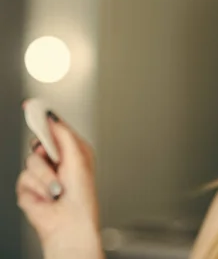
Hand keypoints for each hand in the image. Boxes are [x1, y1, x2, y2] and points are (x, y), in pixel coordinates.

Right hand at [16, 107, 102, 257]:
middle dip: (45, 151)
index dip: (44, 118)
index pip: (56, 129)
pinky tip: (48, 196)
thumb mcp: (78, 158)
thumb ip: (64, 136)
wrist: (69, 222)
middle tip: (55, 161)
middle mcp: (57, 160)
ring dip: (45, 176)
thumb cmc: (82, 196)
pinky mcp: (29, 187)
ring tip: (57, 187)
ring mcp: (42, 173)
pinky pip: (24, 178)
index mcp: (73, 151)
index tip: (33, 106)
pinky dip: (37, 188)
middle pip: (38, 141)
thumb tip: (52, 118)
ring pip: (31, 161)